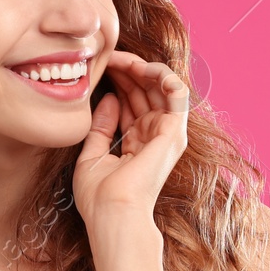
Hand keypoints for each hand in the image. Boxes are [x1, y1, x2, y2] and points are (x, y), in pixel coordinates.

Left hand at [73, 50, 189, 236]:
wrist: (111, 214)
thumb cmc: (99, 196)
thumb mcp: (92, 155)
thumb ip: (100, 128)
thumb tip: (109, 98)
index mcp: (137, 143)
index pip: (132, 102)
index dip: (118, 81)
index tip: (99, 67)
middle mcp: (155, 137)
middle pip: (146, 92)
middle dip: (128, 71)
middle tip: (107, 56)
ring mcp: (167, 134)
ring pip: (161, 88)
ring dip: (142, 68)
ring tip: (121, 59)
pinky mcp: (174, 132)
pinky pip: (177, 93)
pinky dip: (164, 75)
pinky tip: (142, 67)